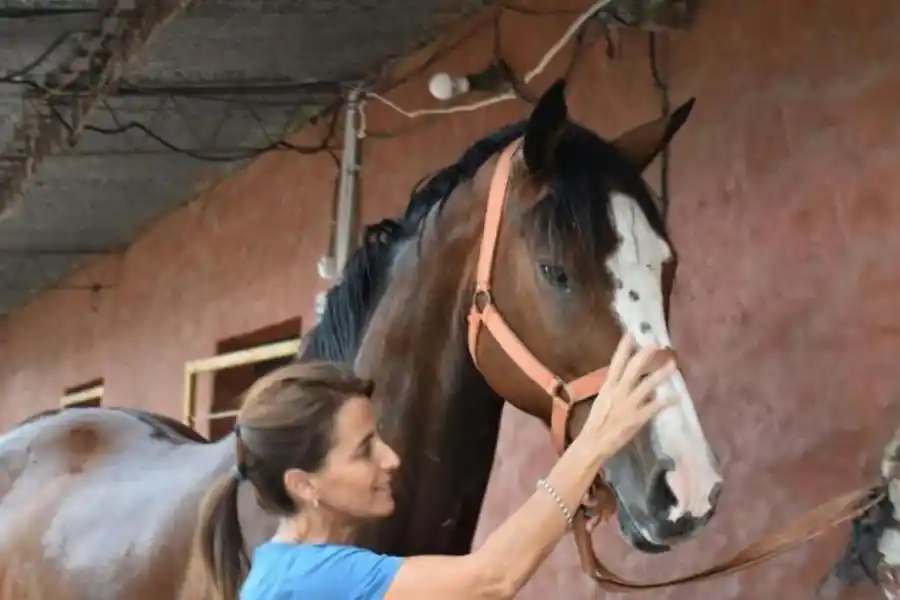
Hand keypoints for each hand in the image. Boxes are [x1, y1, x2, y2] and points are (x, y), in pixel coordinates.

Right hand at [579, 334, 676, 457]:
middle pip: (634, 369)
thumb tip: (629, 382)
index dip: (624, 348)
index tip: (631, 334)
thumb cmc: (596, 423)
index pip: (616, 363)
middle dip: (646, 355)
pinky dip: (667, 401)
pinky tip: (678, 396)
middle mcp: (619, 392)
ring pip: (649, 385)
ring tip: (673, 364)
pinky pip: (656, 407)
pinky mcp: (638, 418)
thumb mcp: (603, 401)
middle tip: (657, 345)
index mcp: (608, 387)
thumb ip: (615, 390)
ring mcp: (630, 404)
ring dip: (662, 374)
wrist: (593, 442)